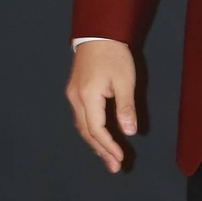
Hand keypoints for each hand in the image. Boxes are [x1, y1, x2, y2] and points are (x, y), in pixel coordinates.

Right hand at [65, 40, 136, 172]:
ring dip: (95, 142)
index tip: (120, 159)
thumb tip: (129, 132)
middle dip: (101, 150)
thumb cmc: (114, 54)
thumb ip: (126, 107)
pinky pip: (81, 117)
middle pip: (86, 132)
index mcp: (87, 97)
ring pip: (82, 126)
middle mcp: (75, 99)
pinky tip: (98, 136)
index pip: (96, 130)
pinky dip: (90, 130)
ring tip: (108, 157)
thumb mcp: (124, 80)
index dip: (108, 147)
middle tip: (115, 167)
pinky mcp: (74, 91)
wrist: (98, 33)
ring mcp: (72, 95)